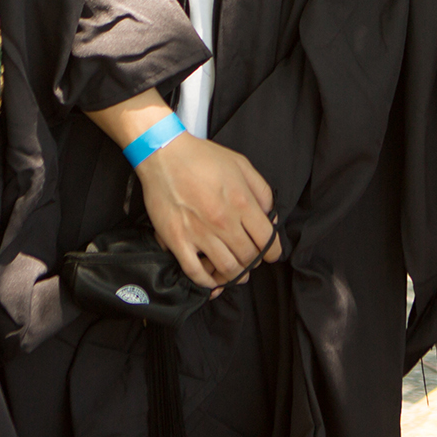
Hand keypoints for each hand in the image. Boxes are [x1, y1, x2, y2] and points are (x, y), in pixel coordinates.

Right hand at [136, 134, 279, 290]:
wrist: (164, 154)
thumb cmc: (201, 158)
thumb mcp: (241, 164)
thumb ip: (261, 190)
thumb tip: (269, 214)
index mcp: (241, 202)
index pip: (266, 240)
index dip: (272, 252)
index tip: (270, 254)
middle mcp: (223, 221)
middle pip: (248, 257)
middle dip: (254, 263)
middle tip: (251, 261)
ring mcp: (199, 233)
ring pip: (226, 268)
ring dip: (235, 275)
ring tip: (236, 273)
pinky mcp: (177, 240)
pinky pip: (195, 271)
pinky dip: (206, 282)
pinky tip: (211, 281)